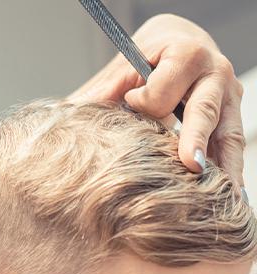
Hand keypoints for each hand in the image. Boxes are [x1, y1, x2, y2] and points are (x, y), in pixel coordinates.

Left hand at [70, 14, 244, 186]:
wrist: (180, 43)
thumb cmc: (148, 57)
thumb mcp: (126, 64)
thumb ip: (107, 87)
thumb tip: (74, 110)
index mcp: (186, 55)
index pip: (162, 92)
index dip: (142, 103)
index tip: (131, 102)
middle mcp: (215, 73)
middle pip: (205, 110)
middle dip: (196, 138)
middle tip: (190, 166)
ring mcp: (229, 97)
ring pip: (228, 134)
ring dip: (224, 166)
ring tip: (223, 197)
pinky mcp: (232, 117)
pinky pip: (232, 147)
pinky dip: (230, 171)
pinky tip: (231, 196)